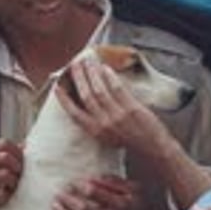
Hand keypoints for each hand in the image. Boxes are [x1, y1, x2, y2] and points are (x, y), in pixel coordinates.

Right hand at [0, 139, 23, 209]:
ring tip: (10, 188)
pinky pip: (0, 194)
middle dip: (18, 168)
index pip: (5, 143)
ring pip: (6, 175)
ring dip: (13, 184)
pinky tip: (1, 198)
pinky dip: (5, 197)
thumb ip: (1, 153)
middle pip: (6, 158)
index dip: (18, 153)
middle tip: (18, 178)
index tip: (21, 164)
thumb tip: (26, 145)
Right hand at [56, 57, 170, 156]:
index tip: (58, 87)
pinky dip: (109, 77)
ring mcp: (117, 115)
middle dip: (79, 78)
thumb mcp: (107, 137)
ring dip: (92, 73)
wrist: (152, 147)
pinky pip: (117, 88)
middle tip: (74, 65)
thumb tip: (88, 102)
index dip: (64, 99)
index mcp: (95, 131)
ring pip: (99, 90)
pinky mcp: (131, 108)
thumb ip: (97, 123)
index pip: (74, 113)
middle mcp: (103, 123)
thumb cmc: (130, 141)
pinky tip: (105, 68)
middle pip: (86, 96)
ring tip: (89, 62)